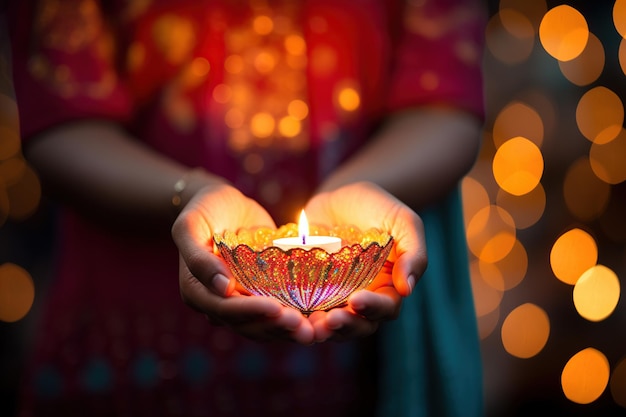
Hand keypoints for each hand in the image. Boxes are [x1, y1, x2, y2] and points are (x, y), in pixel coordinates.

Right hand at [172, 179, 314, 343]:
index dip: (250, 312)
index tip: (277, 309)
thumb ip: (198, 255)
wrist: (222, 203)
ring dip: (287, 331)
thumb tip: (221, 287)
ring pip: (263, 326)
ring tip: (312, 330)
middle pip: (246, 325)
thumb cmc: (204, 208)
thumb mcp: (190, 224)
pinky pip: (275, 314)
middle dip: (275, 326)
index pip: (224, 309)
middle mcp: (216, 303)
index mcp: (195, 291)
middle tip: (303, 327)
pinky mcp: (258, 296)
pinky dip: (293, 319)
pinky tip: (316, 320)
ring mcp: (239, 302)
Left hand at [304, 181, 426, 341]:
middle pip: (358, 325)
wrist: (341, 195)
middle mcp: (363, 299)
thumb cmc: (379, 207)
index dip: (373, 308)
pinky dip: (297, 314)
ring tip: (309, 325)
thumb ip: (413, 253)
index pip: (386, 308)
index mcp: (388, 288)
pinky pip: (303, 308)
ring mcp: (335, 298)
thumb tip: (408, 289)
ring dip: (321, 329)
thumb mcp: (404, 222)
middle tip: (330, 321)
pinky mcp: (309, 291)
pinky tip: (285, 311)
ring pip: (330, 324)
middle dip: (345, 326)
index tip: (357, 300)